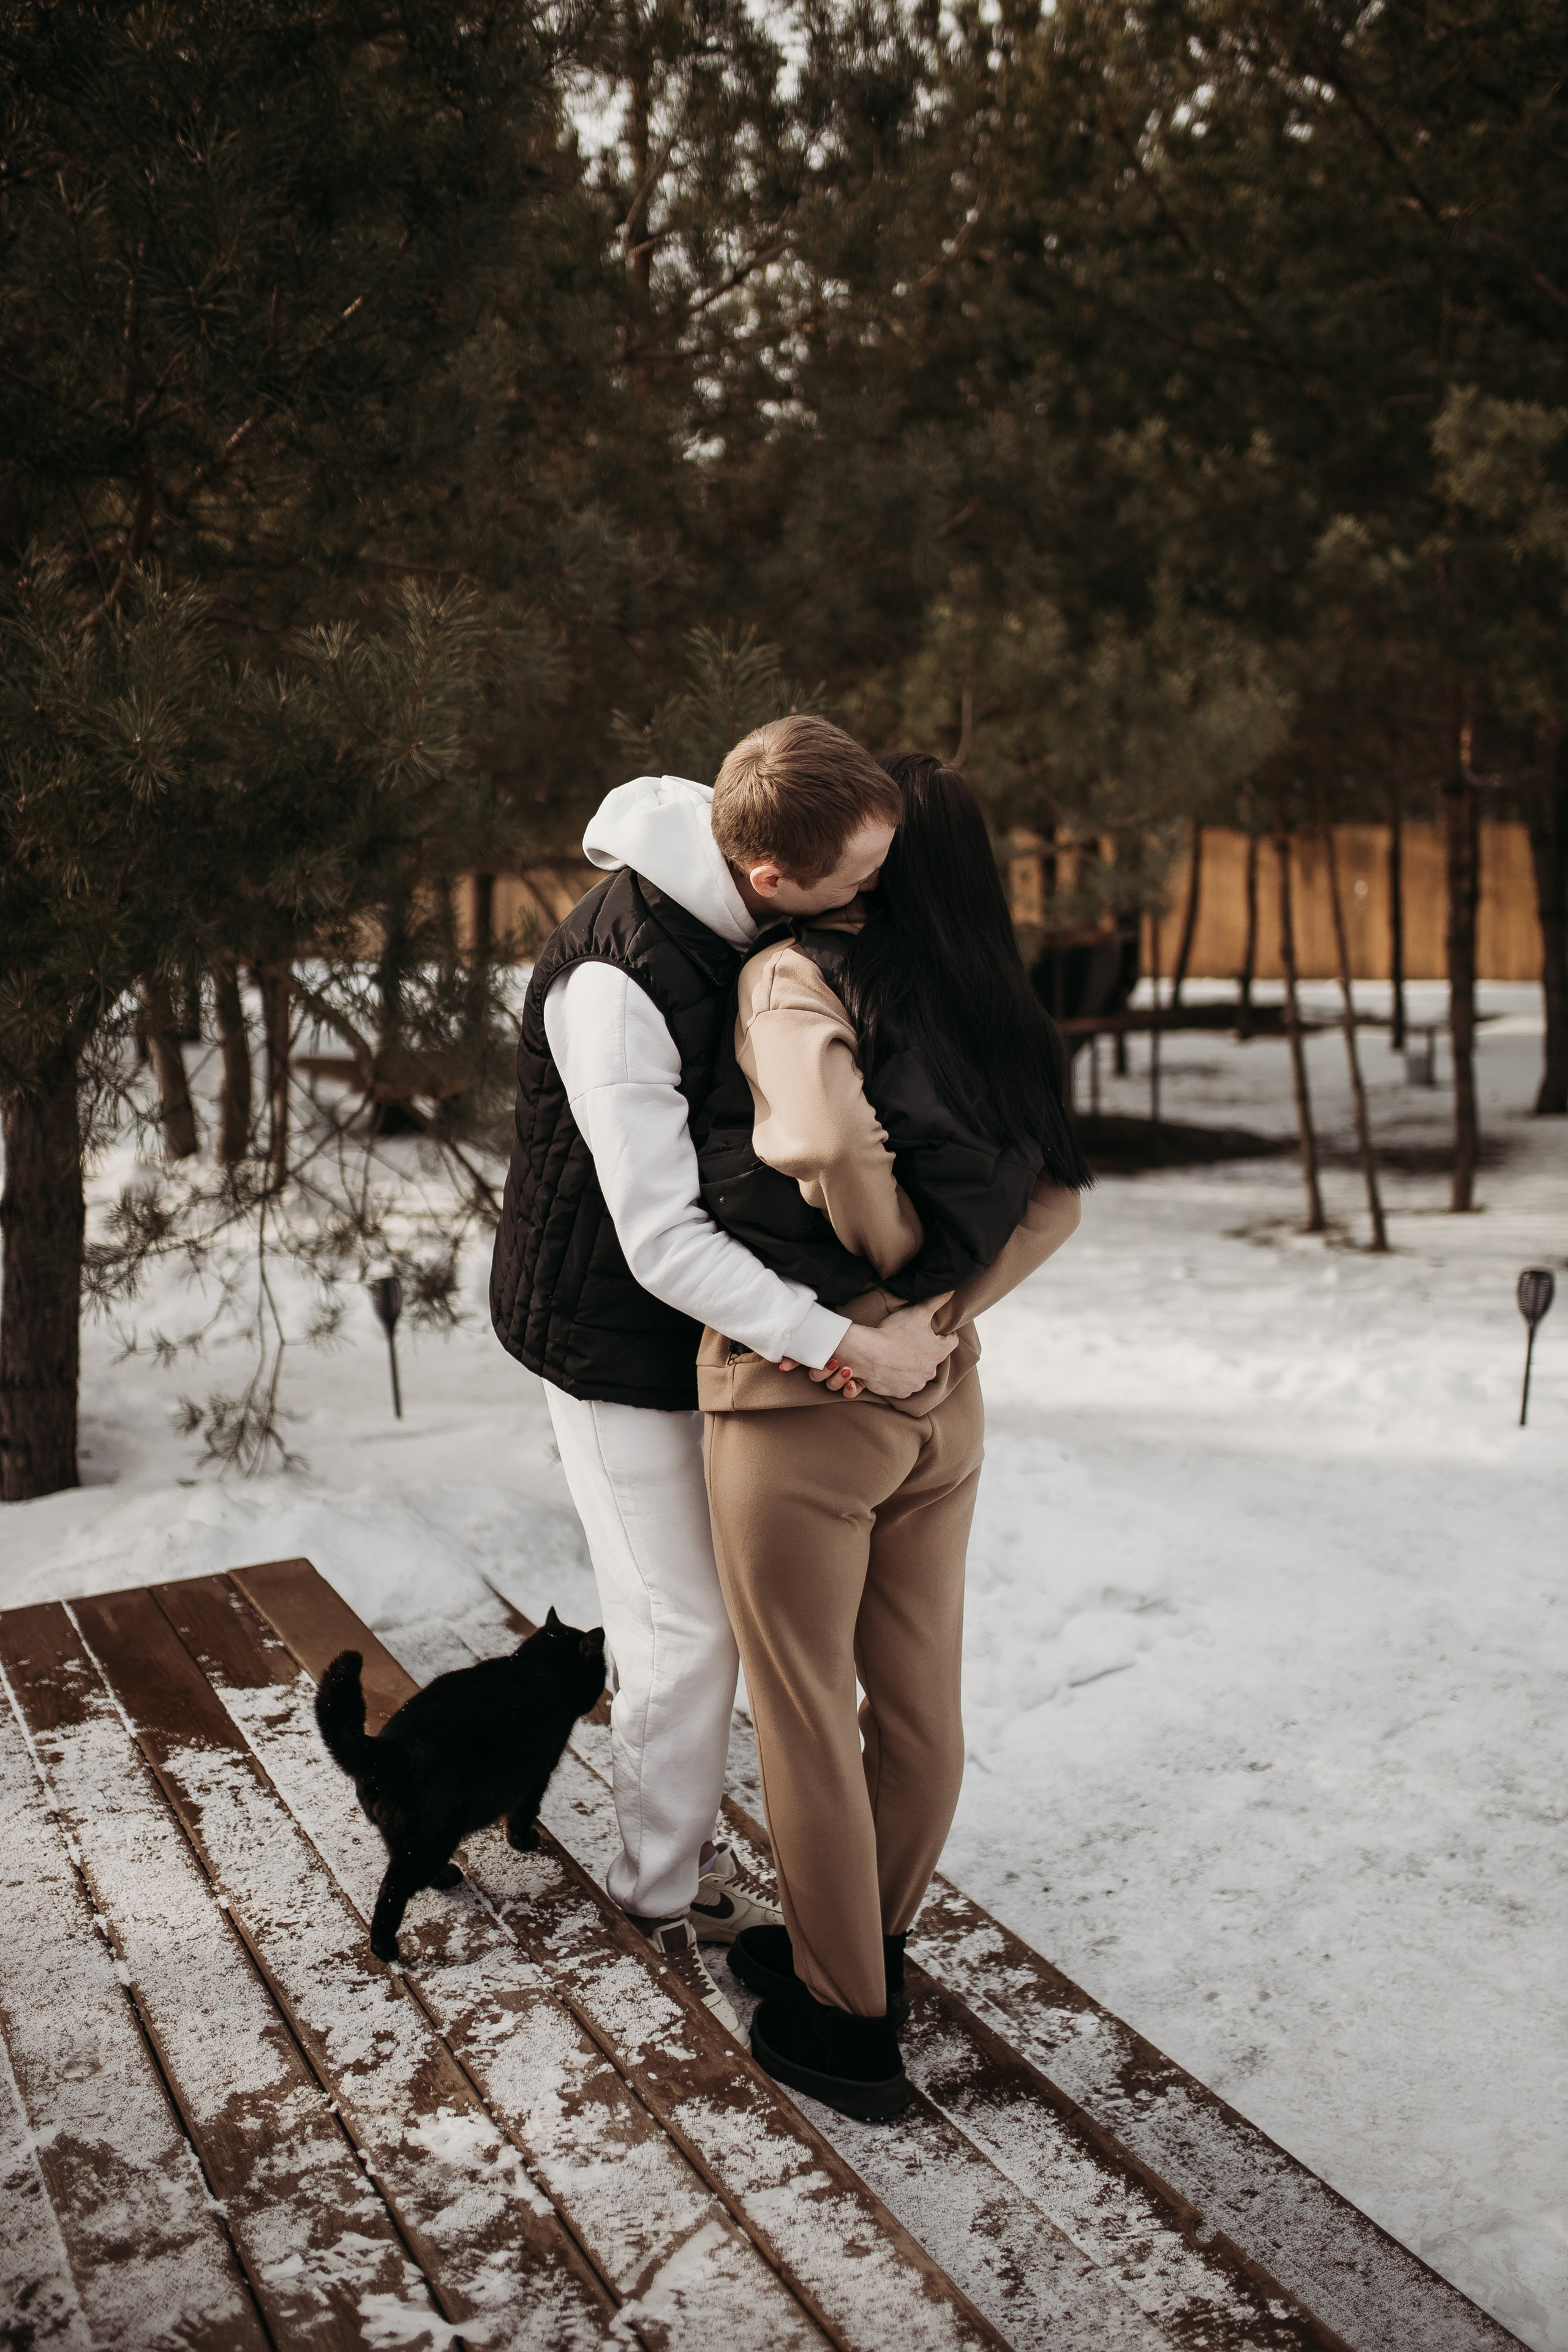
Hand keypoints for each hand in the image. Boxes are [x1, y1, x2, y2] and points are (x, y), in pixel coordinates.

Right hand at [821, 1295, 956, 1399]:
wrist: (868, 1354)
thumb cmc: (894, 1332)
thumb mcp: (918, 1312)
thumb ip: (937, 1301)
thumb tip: (952, 1289)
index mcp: (939, 1351)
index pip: (951, 1341)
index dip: (944, 1334)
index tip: (937, 1331)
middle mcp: (931, 1371)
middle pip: (934, 1358)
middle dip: (926, 1351)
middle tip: (911, 1340)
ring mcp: (916, 1384)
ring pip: (919, 1374)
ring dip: (912, 1367)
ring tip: (899, 1355)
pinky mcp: (901, 1392)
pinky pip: (904, 1385)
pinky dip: (899, 1378)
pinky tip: (891, 1368)